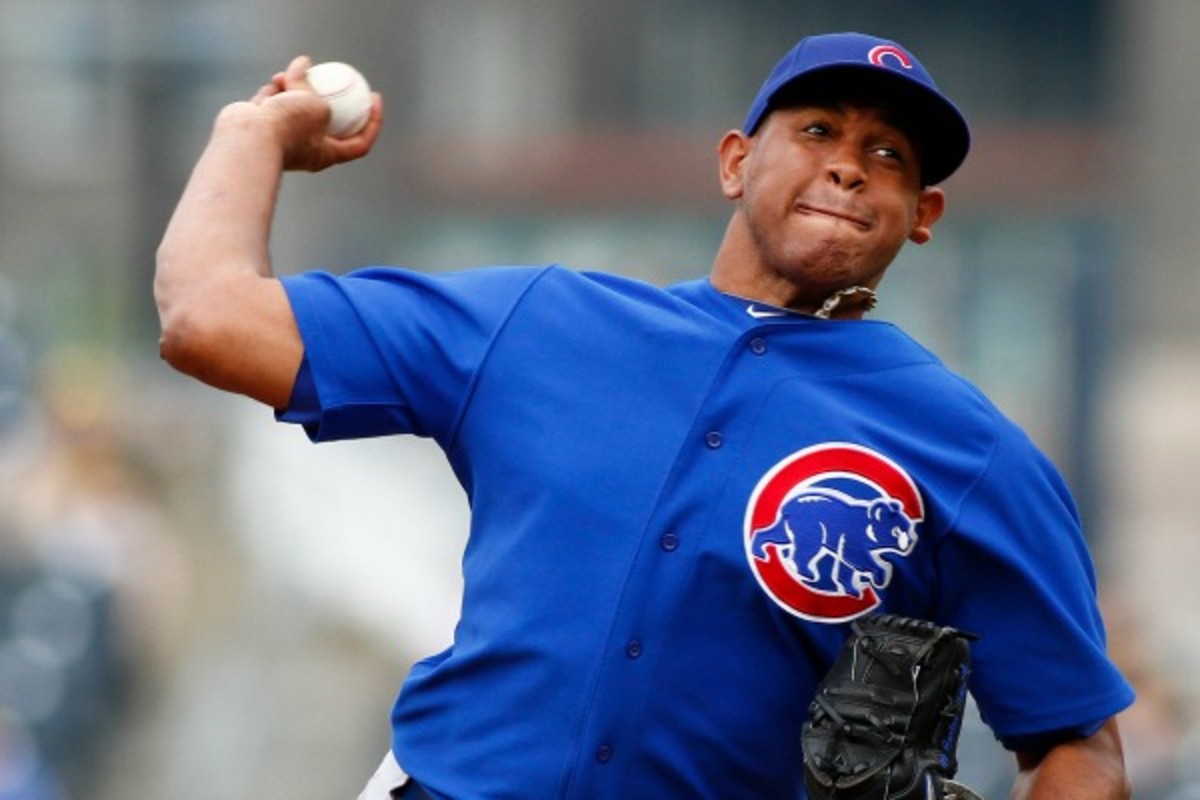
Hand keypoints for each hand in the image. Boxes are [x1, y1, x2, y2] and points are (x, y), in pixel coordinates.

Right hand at [222, 55, 383, 171]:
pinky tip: (275, 81)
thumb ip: (313, 86)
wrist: (248, 137)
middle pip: (325, 120)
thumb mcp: (315, 104)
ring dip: (295, 86)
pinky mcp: (264, 126)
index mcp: (326, 155)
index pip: (359, 143)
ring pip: (295, 106)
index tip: (374, 98)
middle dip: (326, 94)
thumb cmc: (288, 126)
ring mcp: (283, 138)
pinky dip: (276, 92)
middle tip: (334, 74)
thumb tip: (303, 64)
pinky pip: (275, 104)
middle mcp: (306, 149)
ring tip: (290, 74)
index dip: (373, 122)